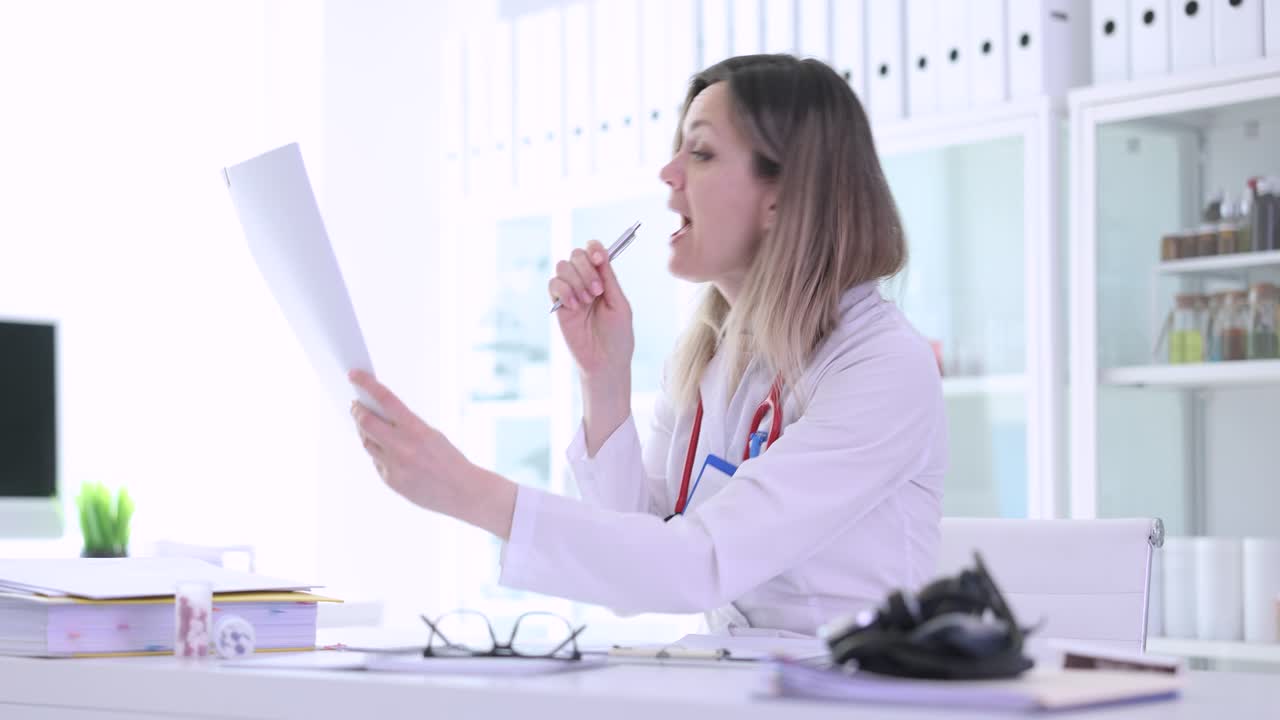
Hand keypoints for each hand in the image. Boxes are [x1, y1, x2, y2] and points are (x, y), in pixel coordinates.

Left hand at [348, 370, 515, 536]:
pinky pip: (376, 461)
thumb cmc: (449, 459)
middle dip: (357, 411)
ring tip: (366, 425)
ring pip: (366, 442)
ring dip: (364, 431)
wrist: (462, 491)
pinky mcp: (390, 480)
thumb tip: (378, 415)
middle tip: (355, 405)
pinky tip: (384, 450)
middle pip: (366, 422)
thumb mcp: (431, 434)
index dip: (366, 383)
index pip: (386, 399)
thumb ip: (406, 425)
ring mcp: (394, 465)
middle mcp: (402, 446)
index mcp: (417, 429)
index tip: (354, 375)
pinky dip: (378, 453)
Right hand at [548, 239, 634, 378]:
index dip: (594, 249)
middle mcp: (585, 282)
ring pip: (563, 267)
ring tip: (586, 302)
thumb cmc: (618, 336)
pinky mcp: (558, 305)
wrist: (605, 361)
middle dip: (586, 269)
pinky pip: (553, 285)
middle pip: (576, 255)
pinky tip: (574, 306)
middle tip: (597, 291)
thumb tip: (601, 255)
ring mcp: (571, 292)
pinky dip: (564, 291)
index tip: (600, 259)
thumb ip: (609, 280)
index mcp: (603, 279)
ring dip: (576, 281)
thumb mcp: (620, 304)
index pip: (593, 252)